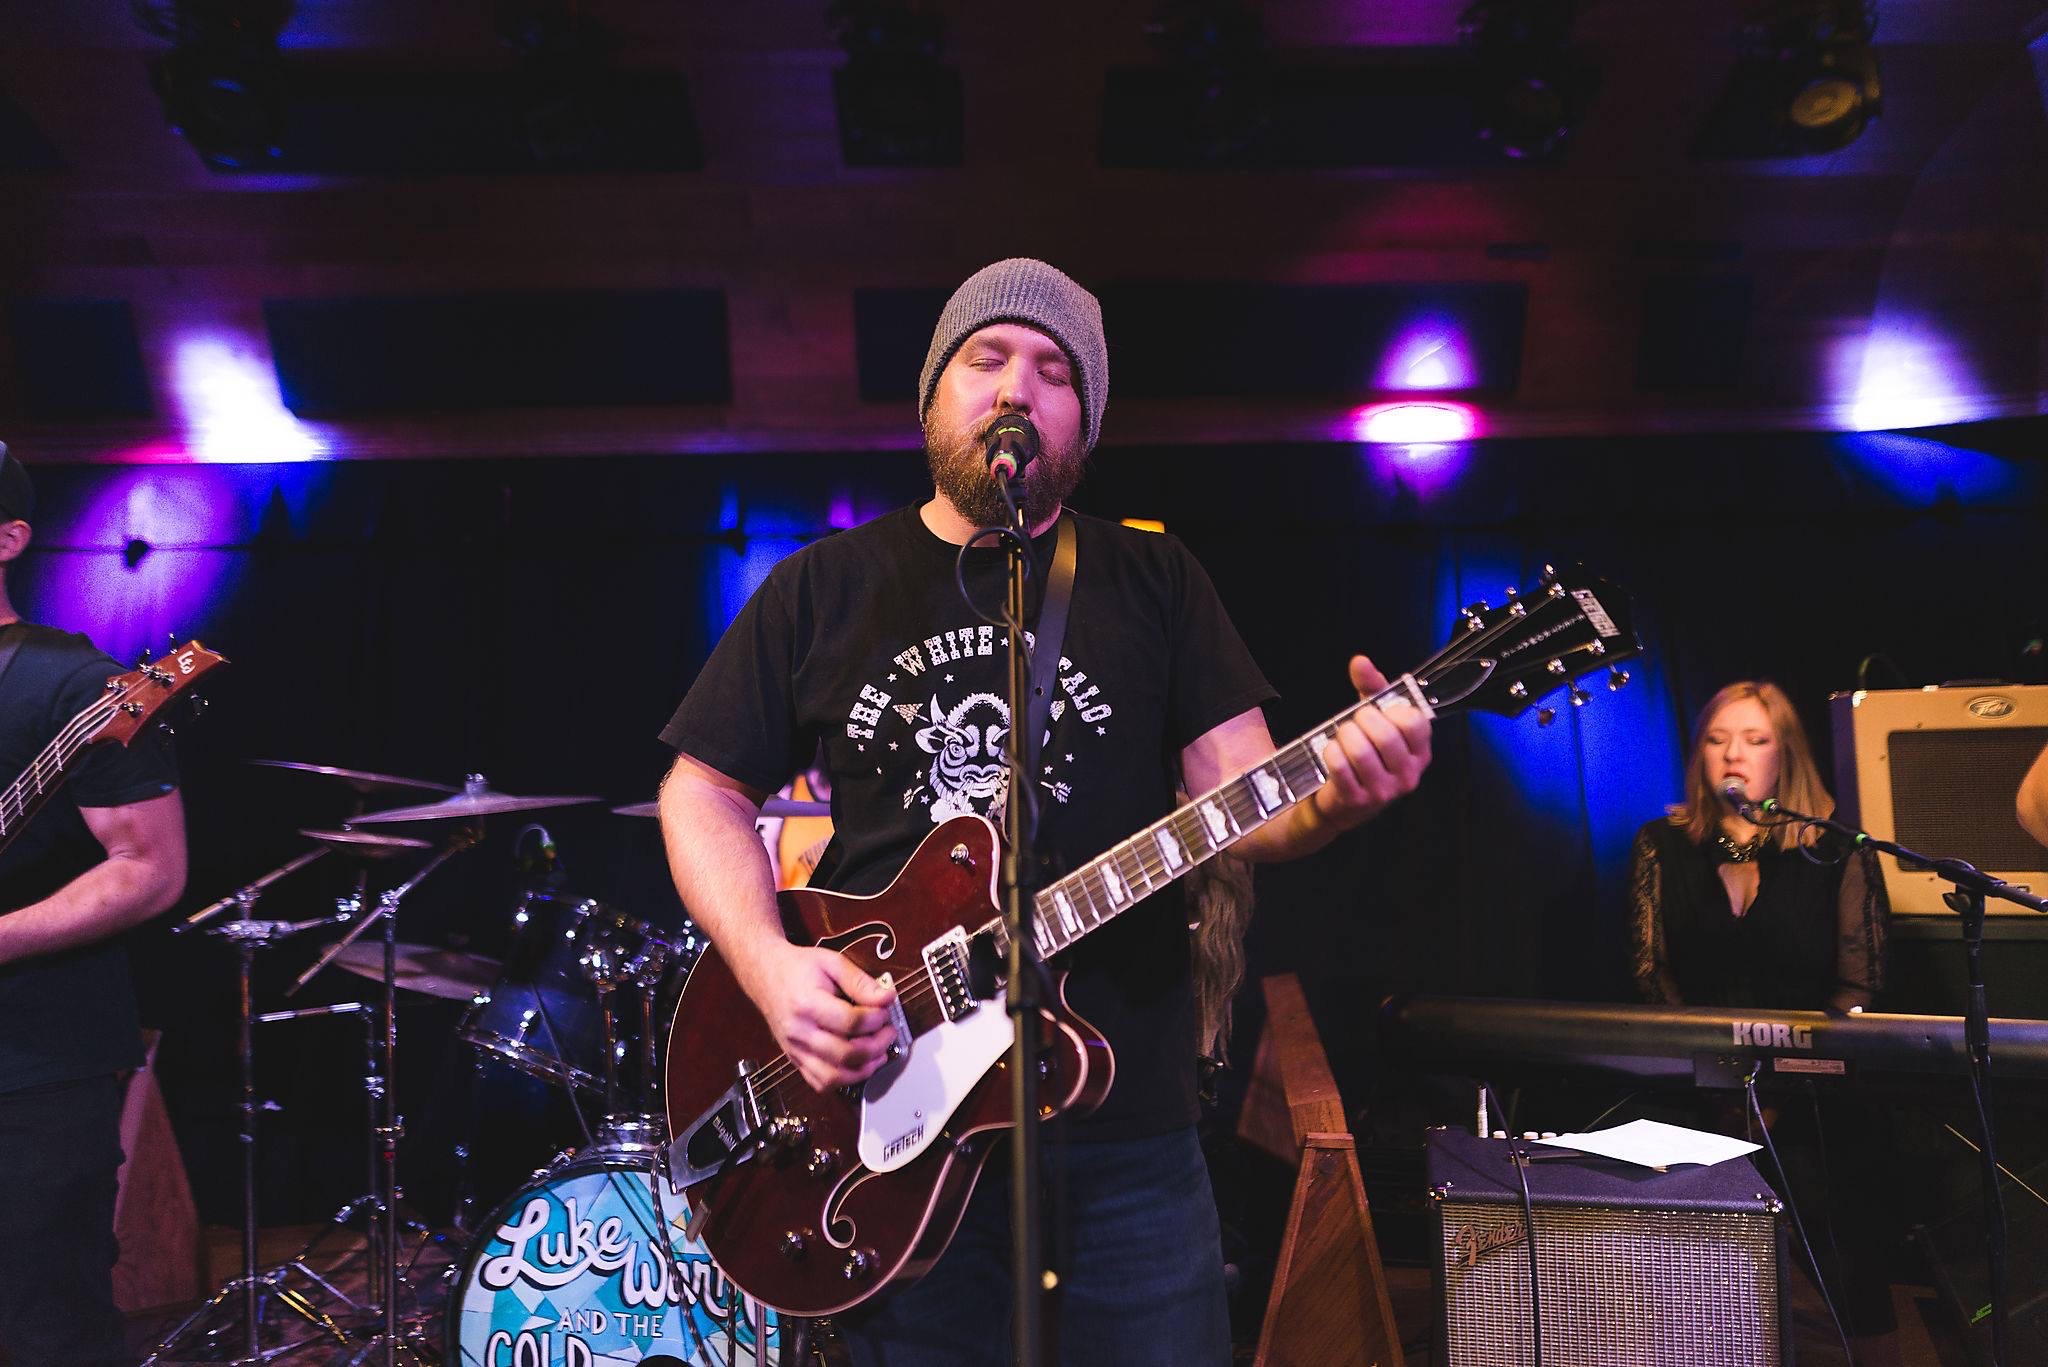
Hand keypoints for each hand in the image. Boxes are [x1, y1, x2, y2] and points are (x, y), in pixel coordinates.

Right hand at [743, 943, 897, 1091]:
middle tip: (888, 1032)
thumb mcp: (831, 962)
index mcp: (807, 1003)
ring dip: (865, 1069)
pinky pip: (820, 1083)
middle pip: (846, 1054)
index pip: (851, 1022)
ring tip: (879, 1053)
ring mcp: (795, 1049)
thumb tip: (887, 997)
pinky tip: (859, 1065)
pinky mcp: (795, 1059)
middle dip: (877, 1046)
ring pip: (834, 1077)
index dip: (876, 1018)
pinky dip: (844, 1081)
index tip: (885, 1010)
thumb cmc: (797, 968)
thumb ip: (860, 981)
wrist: (765, 974)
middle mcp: (799, 1032)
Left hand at [1313, 654, 1432, 829]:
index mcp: (1420, 752)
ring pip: (1361, 750)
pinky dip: (1330, 752)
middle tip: (1353, 722)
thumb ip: (1371, 687)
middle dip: (1362, 720)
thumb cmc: (1364, 753)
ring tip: (1342, 737)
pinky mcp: (1358, 801)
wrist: (1339, 800)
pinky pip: (1339, 765)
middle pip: (1386, 735)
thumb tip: (1360, 661)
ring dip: (1344, 736)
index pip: (1414, 721)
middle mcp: (1408, 775)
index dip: (1390, 710)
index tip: (1378, 712)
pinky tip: (1331, 753)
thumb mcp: (1374, 718)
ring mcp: (1384, 791)